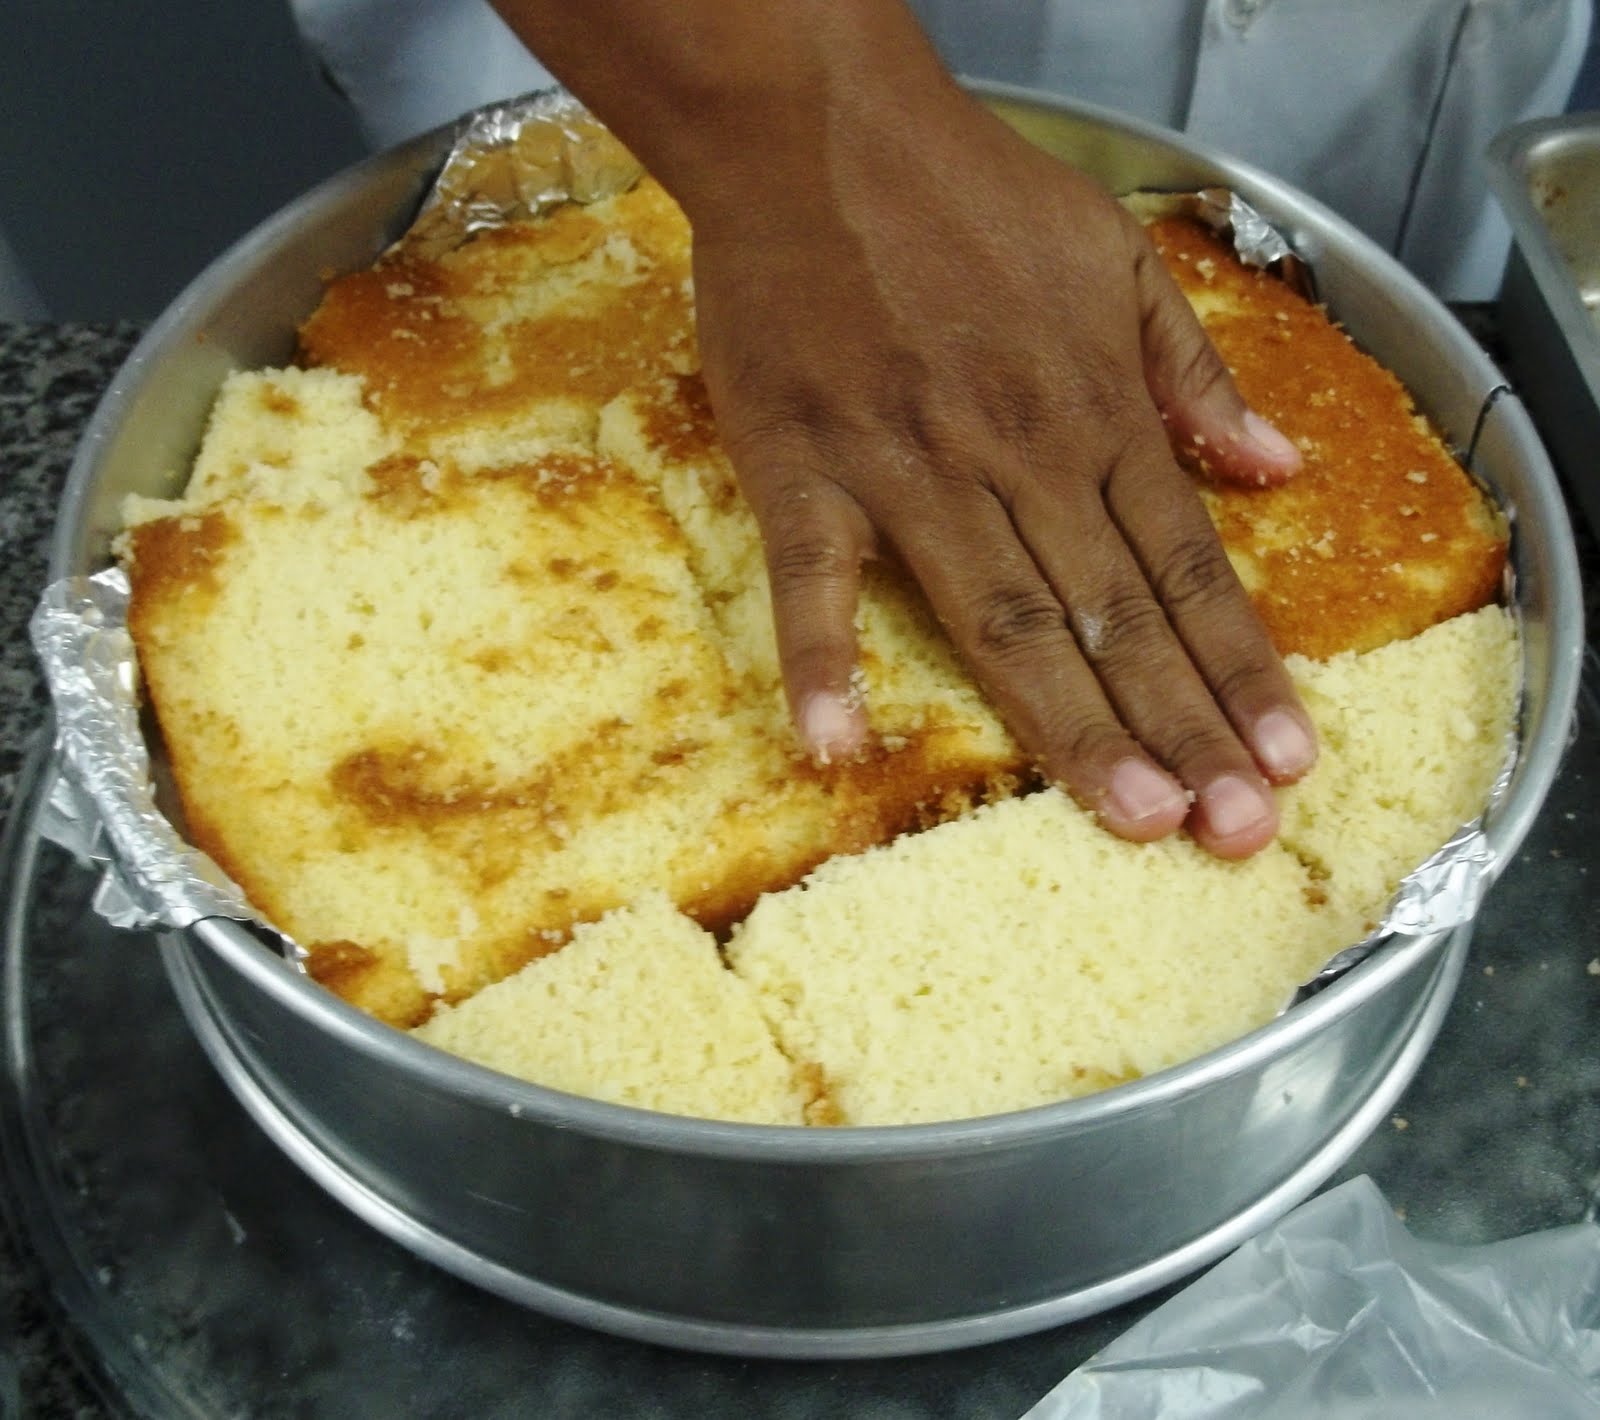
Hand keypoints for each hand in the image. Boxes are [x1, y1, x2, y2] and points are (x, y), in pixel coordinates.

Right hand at [688, 84, 1315, 858]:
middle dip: (1183, 729)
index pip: (1189, 566)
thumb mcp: (1118, 254)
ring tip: (1132, 818)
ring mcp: (909, 471)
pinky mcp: (805, 474)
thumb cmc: (968, 191)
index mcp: (1095, 412)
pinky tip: (838, 748)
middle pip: (1116, 616)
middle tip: (1232, 835)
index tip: (1286, 760)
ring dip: (1073, 725)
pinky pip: (812, 582)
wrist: (821, 133)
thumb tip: (1273, 471)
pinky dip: (820, 661)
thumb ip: (1195, 371)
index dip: (1242, 669)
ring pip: (1005, 620)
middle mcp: (1019, 456)